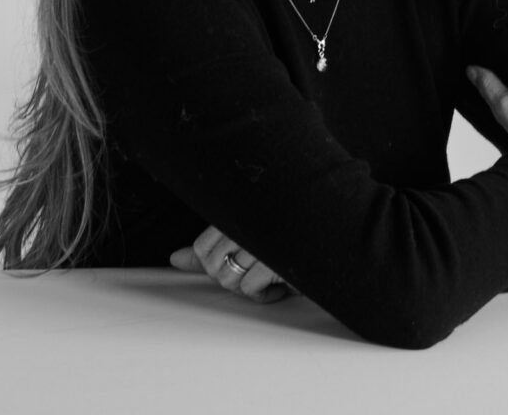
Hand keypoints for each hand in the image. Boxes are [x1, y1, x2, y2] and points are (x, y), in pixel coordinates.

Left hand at [169, 225, 294, 303]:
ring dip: (248, 286)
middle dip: (230, 277)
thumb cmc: (288, 242)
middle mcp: (246, 223)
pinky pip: (249, 288)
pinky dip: (264, 294)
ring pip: (228, 279)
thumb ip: (211, 248)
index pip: (202, 247)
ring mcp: (260, 240)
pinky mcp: (274, 260)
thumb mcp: (246, 242)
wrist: (331, 242)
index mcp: (238, 213)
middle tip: (254, 270)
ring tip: (267, 275)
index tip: (233, 264)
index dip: (212, 265)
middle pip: (213, 266)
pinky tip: (280, 282)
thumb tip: (176, 258)